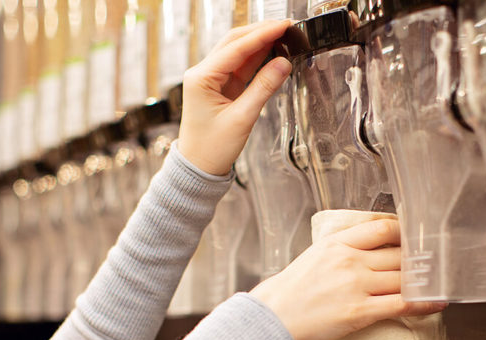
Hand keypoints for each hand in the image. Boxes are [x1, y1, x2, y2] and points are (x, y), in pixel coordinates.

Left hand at [177, 20, 292, 175]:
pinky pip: (241, 67)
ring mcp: (211, 79)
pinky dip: (257, 59)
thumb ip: (263, 88)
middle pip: (234, 43)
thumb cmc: (211, 148)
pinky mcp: (220, 87)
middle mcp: (203, 73)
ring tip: (283, 37)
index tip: (283, 26)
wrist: (199, 167)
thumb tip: (282, 64)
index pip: (236, 48)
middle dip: (261, 32)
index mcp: (201, 78)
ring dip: (260, 44)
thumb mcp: (242, 118)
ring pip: (238, 53)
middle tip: (286, 27)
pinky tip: (273, 53)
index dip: (262, 35)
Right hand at [249, 219, 446, 339]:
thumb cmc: (286, 295)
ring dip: (425, 281)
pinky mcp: (360, 312)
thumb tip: (364, 254)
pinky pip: (402, 304)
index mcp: (336, 244)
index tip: (416, 238)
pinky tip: (437, 302)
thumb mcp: (312, 259)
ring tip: (437, 283)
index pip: (381, 228)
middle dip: (419, 261)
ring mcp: (356, 285)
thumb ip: (340, 253)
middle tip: (434, 264)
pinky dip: (424, 303)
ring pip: (404, 277)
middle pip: (398, 255)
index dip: (405, 232)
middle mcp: (349, 260)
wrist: (269, 321)